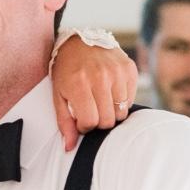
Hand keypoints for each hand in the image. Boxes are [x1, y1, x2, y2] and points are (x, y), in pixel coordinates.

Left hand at [51, 34, 139, 149]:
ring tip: (101, 103)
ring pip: (121, 112)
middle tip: (91, 111)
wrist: (79, 42)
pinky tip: (110, 93)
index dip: (85, 126)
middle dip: (98, 122)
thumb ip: (64, 123)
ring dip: (111, 113)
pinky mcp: (129, 68)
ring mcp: (117, 71)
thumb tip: (69, 148)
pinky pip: (130, 99)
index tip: (81, 119)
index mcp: (80, 84)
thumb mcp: (58, 96)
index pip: (91, 121)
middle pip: (108, 120)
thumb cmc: (66, 72)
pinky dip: (121, 101)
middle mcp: (100, 77)